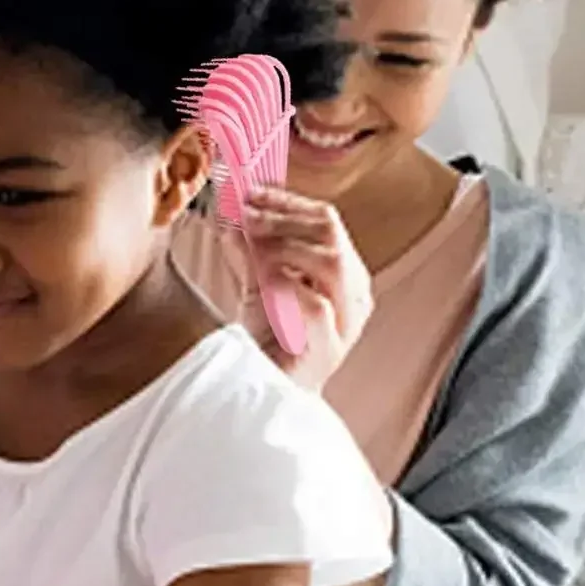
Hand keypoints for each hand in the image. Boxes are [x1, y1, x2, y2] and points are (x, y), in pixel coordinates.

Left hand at [232, 189, 372, 389]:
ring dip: (284, 246)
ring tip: (254, 249)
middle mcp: (353, 295)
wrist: (269, 392)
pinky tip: (262, 283)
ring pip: (332, 263)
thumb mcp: (258, 283)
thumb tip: (231, 208)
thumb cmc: (272, 340)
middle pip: (332, 234)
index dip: (286, 201)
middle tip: (248, 214)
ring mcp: (344, 323)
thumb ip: (249, 247)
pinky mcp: (328, 349)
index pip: (326, 220)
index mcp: (345, 274)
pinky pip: (314, 305)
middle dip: (284, 217)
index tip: (251, 193)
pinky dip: (285, 286)